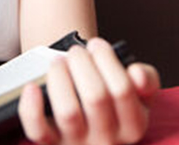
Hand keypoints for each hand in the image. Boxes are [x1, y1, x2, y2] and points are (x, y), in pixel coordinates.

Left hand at [18, 37, 160, 144]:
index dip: (107, 60)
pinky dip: (31, 107)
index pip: (123, 90)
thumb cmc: (111, 97)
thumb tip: (137, 75)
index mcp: (133, 126)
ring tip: (58, 63)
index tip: (97, 44)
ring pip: (68, 113)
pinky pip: (38, 130)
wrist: (87, 116)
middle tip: (76, 52)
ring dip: (60, 79)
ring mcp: (78, 144)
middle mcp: (107, 140)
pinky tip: (32, 87)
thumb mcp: (139, 92)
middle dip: (82, 64)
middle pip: (95, 97)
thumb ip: (147, 80)